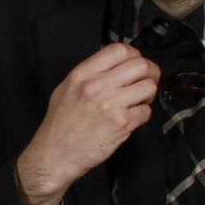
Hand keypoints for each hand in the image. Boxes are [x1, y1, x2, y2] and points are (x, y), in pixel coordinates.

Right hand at [17, 43, 160, 204]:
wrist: (54, 155)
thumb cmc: (59, 126)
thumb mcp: (65, 90)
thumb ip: (90, 74)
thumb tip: (116, 65)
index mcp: (82, 75)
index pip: (120, 50)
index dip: (135, 55)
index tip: (135, 63)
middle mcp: (96, 86)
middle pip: (141, 65)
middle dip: (150, 72)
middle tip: (146, 81)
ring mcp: (110, 105)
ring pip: (149, 87)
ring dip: (148, 94)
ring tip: (137, 101)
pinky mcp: (121, 124)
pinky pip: (146, 111)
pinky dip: (142, 115)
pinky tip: (129, 118)